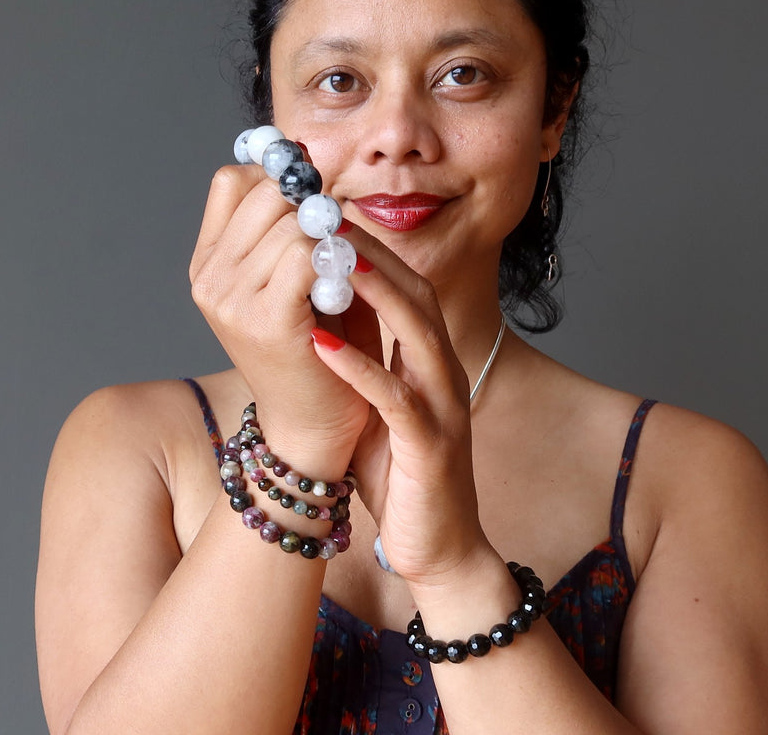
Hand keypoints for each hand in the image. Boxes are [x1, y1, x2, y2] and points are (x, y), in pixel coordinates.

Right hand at [189, 163, 368, 472]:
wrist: (314, 423)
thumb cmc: (314, 347)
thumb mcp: (292, 278)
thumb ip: (291, 225)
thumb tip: (308, 163)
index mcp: (208, 262)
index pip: (234, 180)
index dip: (280, 180)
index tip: (314, 204)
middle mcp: (208, 278)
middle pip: (266, 195)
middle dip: (311, 207)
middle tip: (337, 241)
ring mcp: (230, 299)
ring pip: (292, 223)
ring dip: (330, 239)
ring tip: (342, 273)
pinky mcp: (264, 320)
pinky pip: (305, 254)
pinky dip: (336, 260)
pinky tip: (346, 286)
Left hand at [309, 226, 493, 584]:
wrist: (441, 549)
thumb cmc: (403, 477)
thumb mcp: (382, 408)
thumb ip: (367, 363)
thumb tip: (325, 316)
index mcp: (432, 365)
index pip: (408, 291)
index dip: (372, 252)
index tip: (329, 221)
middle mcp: (445, 377)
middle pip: (419, 298)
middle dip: (376, 255)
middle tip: (329, 219)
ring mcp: (444, 409)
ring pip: (419, 334)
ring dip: (378, 293)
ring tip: (335, 259)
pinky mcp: (431, 447)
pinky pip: (396, 398)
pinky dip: (359, 367)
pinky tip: (322, 342)